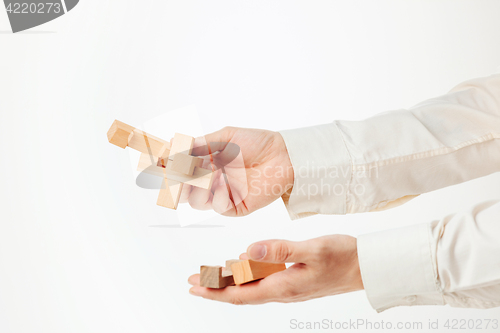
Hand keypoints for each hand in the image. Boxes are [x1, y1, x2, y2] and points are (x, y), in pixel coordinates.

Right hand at [179, 127, 293, 215]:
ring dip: (197, 186)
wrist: (283, 155)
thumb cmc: (257, 143)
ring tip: (208, 171)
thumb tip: (175, 145)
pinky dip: (216, 193)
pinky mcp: (235, 207)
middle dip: (178, 181)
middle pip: (184, 190)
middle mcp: (213, 181)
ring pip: (196, 201)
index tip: (161, 161)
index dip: (170, 168)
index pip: (182, 170)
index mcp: (208, 164)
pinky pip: (217, 205)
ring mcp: (223, 195)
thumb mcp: (226, 137)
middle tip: (178, 170)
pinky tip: (223, 180)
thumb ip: (201, 143)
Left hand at [188, 235, 363, 303]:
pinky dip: (249, 274)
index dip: (215, 291)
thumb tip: (248, 251)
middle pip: (242, 293)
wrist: (366, 267)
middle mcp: (283, 291)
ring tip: (212, 273)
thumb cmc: (344, 257)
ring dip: (231, 281)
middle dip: (216, 288)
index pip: (240, 293)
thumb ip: (280, 250)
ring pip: (252, 287)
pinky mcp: (295, 281)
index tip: (194, 287)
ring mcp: (289, 287)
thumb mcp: (313, 249)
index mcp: (283, 286)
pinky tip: (244, 263)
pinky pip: (264, 281)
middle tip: (194, 279)